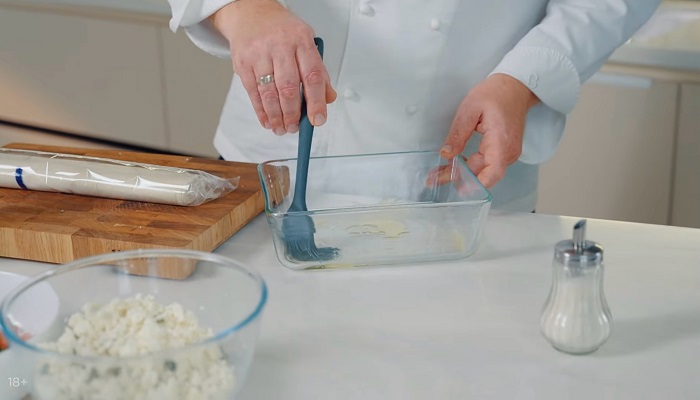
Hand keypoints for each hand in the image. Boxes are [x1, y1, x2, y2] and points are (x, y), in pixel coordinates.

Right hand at [212, 0, 336, 134]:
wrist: (251, 13)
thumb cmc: (282, 31)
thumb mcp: (306, 43)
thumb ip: (318, 71)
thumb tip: (328, 99)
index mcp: (301, 41)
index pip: (312, 76)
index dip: (316, 102)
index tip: (318, 119)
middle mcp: (280, 46)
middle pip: (288, 88)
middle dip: (293, 114)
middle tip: (295, 127)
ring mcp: (259, 54)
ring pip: (269, 93)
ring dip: (276, 116)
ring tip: (282, 128)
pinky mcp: (242, 63)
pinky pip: (253, 93)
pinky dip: (261, 111)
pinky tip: (267, 120)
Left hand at [438, 73, 538, 187]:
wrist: (516, 88)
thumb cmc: (496, 94)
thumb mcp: (470, 109)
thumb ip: (458, 134)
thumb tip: (446, 154)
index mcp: (501, 141)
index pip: (493, 172)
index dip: (476, 184)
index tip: (458, 187)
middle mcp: (508, 151)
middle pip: (484, 174)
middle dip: (459, 178)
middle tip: (434, 178)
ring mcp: (508, 153)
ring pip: (485, 171)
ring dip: (464, 174)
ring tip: (439, 173)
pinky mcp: (504, 151)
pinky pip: (488, 165)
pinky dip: (471, 167)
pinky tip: (456, 165)